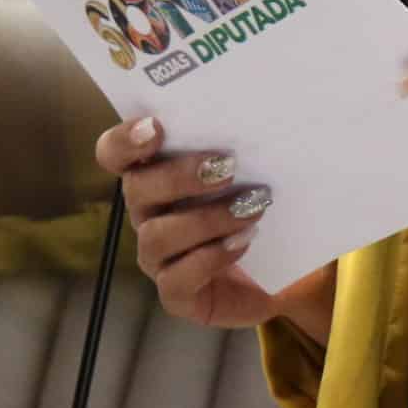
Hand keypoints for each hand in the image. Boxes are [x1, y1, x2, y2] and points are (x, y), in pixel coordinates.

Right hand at [97, 117, 333, 339]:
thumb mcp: (259, 171)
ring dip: (206, 218)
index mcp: (156, 176)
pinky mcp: (177, 295)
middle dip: (178, 175)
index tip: (155, 127)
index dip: (125, 140)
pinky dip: (212, 257)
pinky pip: (177, 279)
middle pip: (136, 189)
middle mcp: (148, 215)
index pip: (116, 154)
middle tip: (226, 166)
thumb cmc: (265, 209)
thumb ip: (244, 145)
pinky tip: (244, 242)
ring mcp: (159, 258)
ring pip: (157, 236)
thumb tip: (258, 112)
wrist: (291, 275)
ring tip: (252, 207)